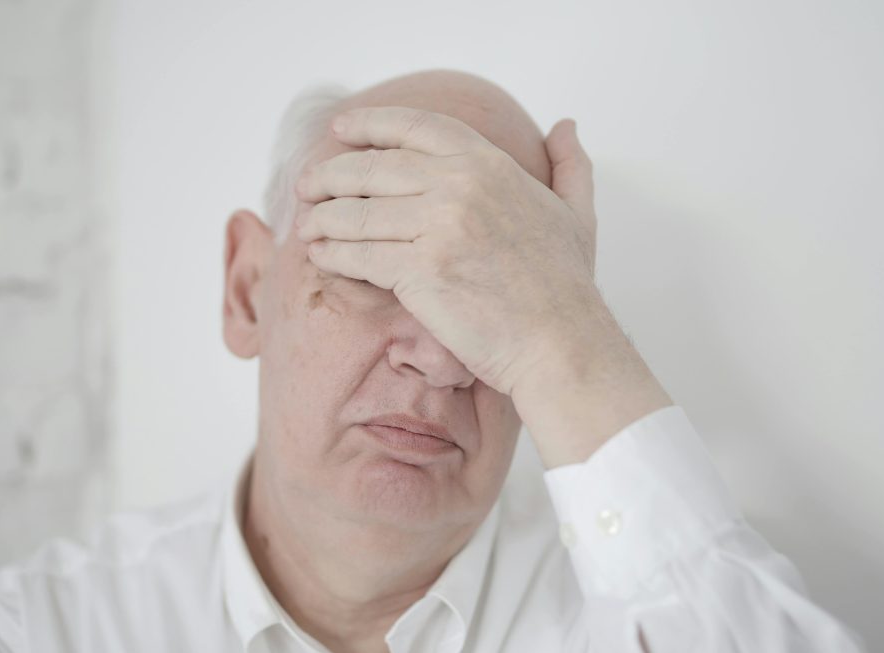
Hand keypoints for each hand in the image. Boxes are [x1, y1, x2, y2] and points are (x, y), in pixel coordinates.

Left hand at [294, 106, 602, 395]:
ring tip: (307, 224)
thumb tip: (565, 125)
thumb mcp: (577, 211)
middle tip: (308, 185)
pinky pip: (359, 255)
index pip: (415, 127)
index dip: (371, 124)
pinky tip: (321, 255)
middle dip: (331, 174)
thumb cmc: (566, 286)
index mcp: (490, 164)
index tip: (341, 129)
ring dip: (323, 217)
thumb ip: (570, 164)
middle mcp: (460, 185)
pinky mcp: (420, 271)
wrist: (559, 343)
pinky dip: (333, 254)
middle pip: (374, 168)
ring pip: (358, 212)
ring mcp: (439, 227)